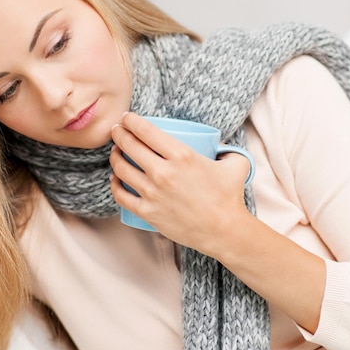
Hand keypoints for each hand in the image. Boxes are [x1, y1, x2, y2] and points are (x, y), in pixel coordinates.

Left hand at [109, 112, 252, 254]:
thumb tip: (221, 144)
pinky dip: (115, 184)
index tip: (127, 118)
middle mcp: (163, 172)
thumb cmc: (229, 197)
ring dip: (114, 156)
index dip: (131, 120)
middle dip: (119, 133)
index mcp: (182, 155)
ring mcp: (153, 193)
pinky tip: (116, 178)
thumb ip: (228, 150)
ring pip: (121, 168)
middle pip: (129, 145)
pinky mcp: (148, 212)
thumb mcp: (234, 164)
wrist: (224, 231)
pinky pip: (121, 195)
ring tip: (116, 152)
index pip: (146, 131)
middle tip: (117, 130)